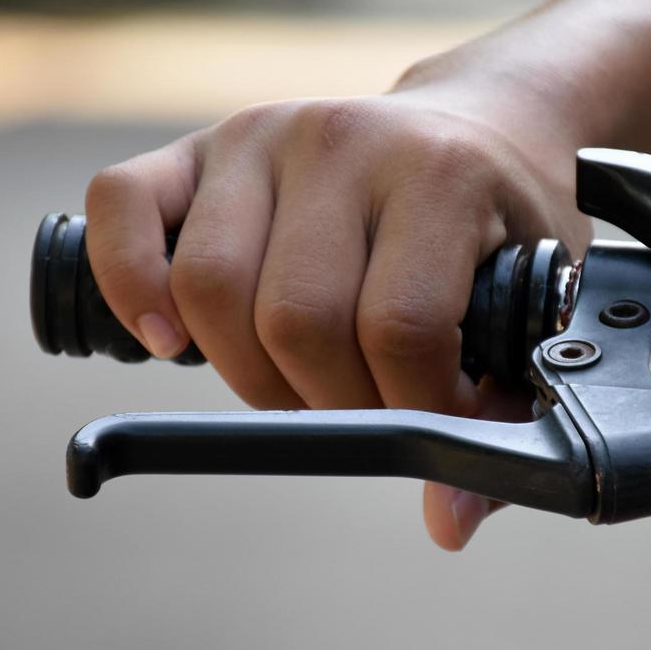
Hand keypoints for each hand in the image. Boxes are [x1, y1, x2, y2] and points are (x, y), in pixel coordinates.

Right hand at [83, 84, 590, 549]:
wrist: (481, 125)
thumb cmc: (501, 230)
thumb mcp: (531, 309)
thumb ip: (501, 420)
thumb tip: (445, 524)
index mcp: (441, 175)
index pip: (398, 329)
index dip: (409, 409)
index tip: (430, 420)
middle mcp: (343, 140)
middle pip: (295, 321)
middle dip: (325, 402)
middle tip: (358, 403)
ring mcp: (262, 135)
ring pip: (208, 286)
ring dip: (244, 372)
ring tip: (295, 380)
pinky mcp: (199, 146)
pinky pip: (119, 205)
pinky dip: (128, 282)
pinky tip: (168, 339)